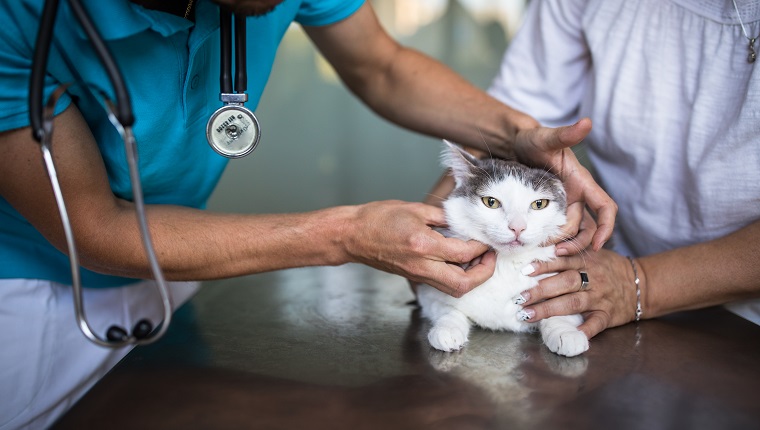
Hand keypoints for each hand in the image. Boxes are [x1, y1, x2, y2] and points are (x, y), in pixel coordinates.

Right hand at [344, 200, 495, 297]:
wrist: (352, 236)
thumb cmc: (378, 218)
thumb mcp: (414, 209)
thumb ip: (443, 216)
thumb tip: (464, 221)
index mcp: (423, 244)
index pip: (464, 252)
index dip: (482, 246)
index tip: (487, 237)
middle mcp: (422, 265)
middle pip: (463, 283)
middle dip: (483, 273)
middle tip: (490, 257)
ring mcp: (418, 274)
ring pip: (453, 288)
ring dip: (471, 278)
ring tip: (478, 260)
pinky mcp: (414, 277)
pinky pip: (442, 283)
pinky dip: (456, 276)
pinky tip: (459, 261)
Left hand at [513, 118, 616, 250]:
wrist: (514, 145)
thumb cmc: (533, 140)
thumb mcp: (546, 138)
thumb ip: (565, 134)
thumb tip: (586, 122)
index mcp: (582, 182)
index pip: (605, 207)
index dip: (606, 227)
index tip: (598, 245)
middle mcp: (576, 196)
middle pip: (587, 227)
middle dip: (577, 242)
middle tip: (557, 253)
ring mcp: (563, 204)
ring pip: (571, 233)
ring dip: (563, 244)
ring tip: (546, 252)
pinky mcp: (548, 210)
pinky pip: (554, 230)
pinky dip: (550, 240)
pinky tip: (537, 246)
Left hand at [517, 249, 637, 338]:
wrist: (641, 284)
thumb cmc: (608, 268)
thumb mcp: (593, 255)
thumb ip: (571, 253)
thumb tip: (540, 251)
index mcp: (587, 262)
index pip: (562, 262)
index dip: (544, 265)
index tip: (525, 271)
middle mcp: (593, 279)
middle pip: (564, 283)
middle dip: (540, 291)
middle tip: (519, 298)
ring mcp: (600, 298)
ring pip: (573, 303)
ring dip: (549, 310)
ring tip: (528, 315)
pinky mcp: (608, 315)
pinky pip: (596, 324)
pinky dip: (585, 330)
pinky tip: (571, 335)